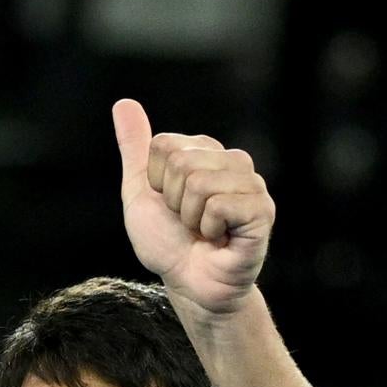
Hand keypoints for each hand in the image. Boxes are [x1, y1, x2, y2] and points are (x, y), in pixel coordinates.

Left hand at [113, 98, 273, 317]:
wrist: (189, 284)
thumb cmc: (168, 242)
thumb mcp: (140, 191)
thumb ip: (135, 147)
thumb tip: (124, 102)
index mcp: (205, 151)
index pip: (163, 145)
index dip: (156, 182)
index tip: (169, 205)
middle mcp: (233, 160)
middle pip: (181, 162)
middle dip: (173, 201)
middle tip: (187, 222)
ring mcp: (251, 184)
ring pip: (199, 182)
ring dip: (190, 217)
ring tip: (204, 231)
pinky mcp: (262, 210)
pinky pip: (219, 204)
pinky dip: (208, 229)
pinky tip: (220, 239)